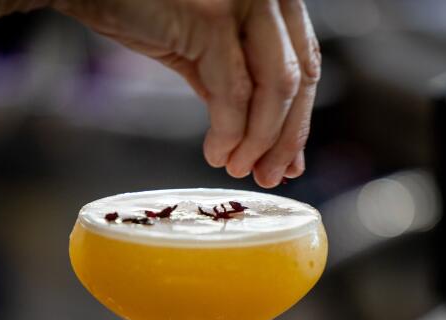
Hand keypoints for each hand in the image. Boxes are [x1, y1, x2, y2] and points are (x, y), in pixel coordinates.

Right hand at [51, 0, 320, 187]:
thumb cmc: (140, 8)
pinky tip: (217, 153)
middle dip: (285, 137)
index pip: (305, 63)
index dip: (300, 118)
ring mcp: (242, 0)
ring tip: (238, 168)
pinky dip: (230, 131)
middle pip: (298, 77)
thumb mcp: (201, 46)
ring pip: (274, 87)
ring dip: (259, 140)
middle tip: (269, 177)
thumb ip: (235, 83)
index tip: (289, 161)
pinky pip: (233, 90)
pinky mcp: (210, 18)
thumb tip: (260, 140)